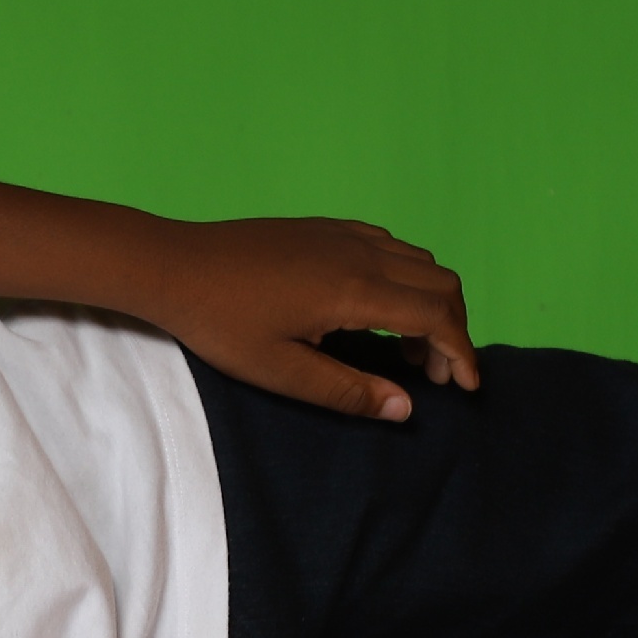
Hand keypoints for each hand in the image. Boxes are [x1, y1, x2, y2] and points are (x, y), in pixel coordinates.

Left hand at [139, 218, 478, 419]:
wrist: (172, 265)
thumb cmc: (220, 322)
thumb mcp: (280, 370)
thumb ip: (347, 390)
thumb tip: (405, 409)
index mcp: (355, 290)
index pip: (437, 316)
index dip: (461, 353)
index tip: (465, 387)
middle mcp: (361, 253)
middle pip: (441, 283)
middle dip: (453, 329)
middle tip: (434, 375)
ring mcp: (344, 235)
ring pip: (419, 261)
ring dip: (429, 303)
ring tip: (404, 350)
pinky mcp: (325, 228)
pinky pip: (390, 246)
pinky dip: (405, 279)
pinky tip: (375, 310)